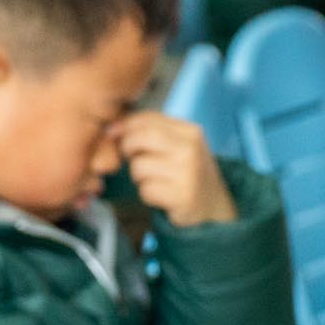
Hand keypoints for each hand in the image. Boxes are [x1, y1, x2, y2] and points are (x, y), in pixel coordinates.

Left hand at [113, 111, 232, 226]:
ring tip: (155, 180)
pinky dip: (147, 194)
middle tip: (133, 159)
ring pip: (139, 166)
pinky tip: (161, 195)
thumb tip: (112, 129)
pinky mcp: (182, 197)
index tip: (115, 135)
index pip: (147, 119)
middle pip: (140, 139)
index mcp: (190, 131)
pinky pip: (145, 190)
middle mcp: (191, 149)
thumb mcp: (178, 144)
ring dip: (139, 177)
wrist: (213, 205)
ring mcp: (188, 173)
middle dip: (127, 148)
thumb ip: (151, 131)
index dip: (125, 126)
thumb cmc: (187, 172)